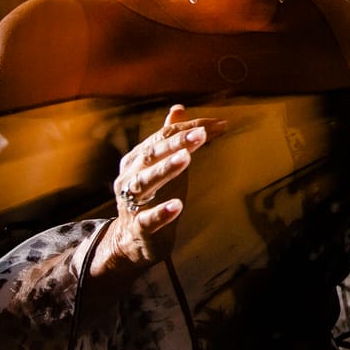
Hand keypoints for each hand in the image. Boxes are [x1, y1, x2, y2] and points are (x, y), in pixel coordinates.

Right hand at [93, 105, 224, 278]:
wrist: (130, 241)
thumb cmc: (152, 198)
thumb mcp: (160, 165)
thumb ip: (169, 139)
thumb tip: (178, 108)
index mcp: (137, 159)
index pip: (162, 136)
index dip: (190, 128)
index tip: (220, 124)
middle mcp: (130, 177)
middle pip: (152, 154)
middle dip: (177, 142)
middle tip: (202, 134)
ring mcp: (131, 203)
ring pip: (145, 182)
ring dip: (166, 169)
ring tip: (187, 158)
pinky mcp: (138, 228)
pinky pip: (147, 219)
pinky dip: (162, 212)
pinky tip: (178, 205)